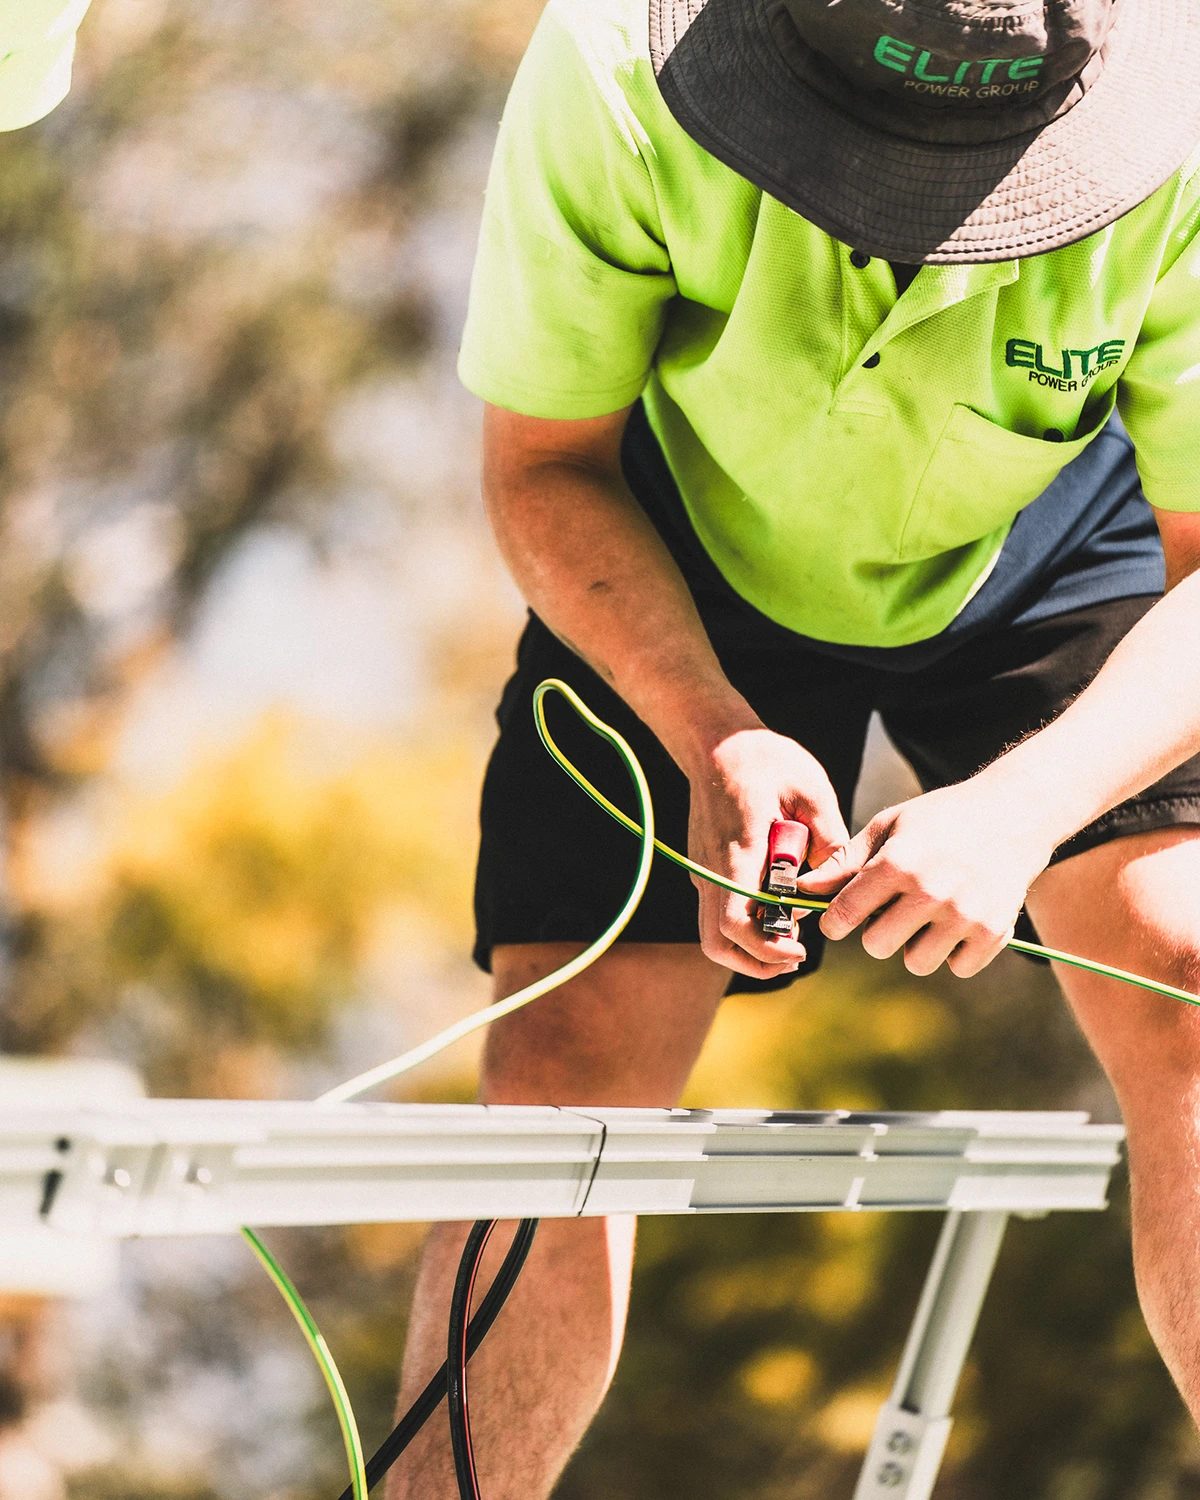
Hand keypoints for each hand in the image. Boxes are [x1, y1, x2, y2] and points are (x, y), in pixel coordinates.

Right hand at [686, 728, 849, 978]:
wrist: (716, 742)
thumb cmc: (765, 759)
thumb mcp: (810, 790)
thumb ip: (830, 839)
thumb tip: (836, 883)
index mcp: (738, 852)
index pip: (735, 922)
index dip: (767, 948)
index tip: (801, 949)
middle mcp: (712, 869)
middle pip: (718, 943)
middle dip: (758, 962)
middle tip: (797, 957)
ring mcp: (704, 872)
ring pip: (715, 934)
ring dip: (751, 949)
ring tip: (792, 941)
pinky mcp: (705, 870)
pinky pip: (720, 912)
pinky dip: (746, 927)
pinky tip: (779, 912)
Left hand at [796, 779, 1056, 977]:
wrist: (1015, 814)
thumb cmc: (940, 818)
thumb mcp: (890, 826)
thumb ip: (846, 861)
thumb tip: (803, 889)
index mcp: (897, 863)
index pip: (845, 914)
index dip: (834, 922)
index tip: (837, 921)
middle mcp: (931, 892)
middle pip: (877, 946)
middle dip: (876, 933)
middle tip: (890, 913)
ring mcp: (965, 914)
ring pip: (917, 963)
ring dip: (915, 946)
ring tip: (925, 918)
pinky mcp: (994, 931)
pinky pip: (957, 968)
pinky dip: (954, 953)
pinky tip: (956, 925)